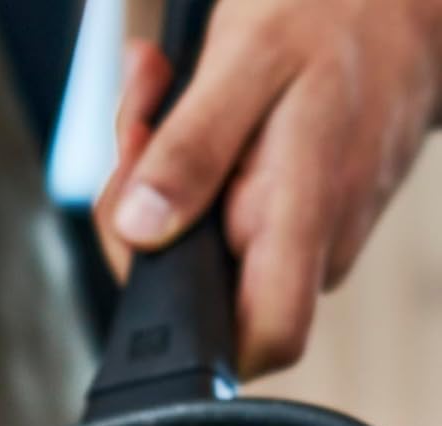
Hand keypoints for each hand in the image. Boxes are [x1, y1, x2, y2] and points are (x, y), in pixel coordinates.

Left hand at [95, 0, 441, 377]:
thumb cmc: (339, 10)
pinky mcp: (293, 214)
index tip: (144, 252)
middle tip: (138, 131)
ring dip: (154, 179)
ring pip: (197, 250)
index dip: (195, 335)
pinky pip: (216, 215)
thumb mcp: (249, 58)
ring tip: (158, 97)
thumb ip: (193, 150)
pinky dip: (183, 165)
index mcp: (306, 214)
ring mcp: (305, 232)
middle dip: (139, 218)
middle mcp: (313, 241)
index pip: (264, 340)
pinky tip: (179, 105)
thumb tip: (140, 230)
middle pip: (201, 294)